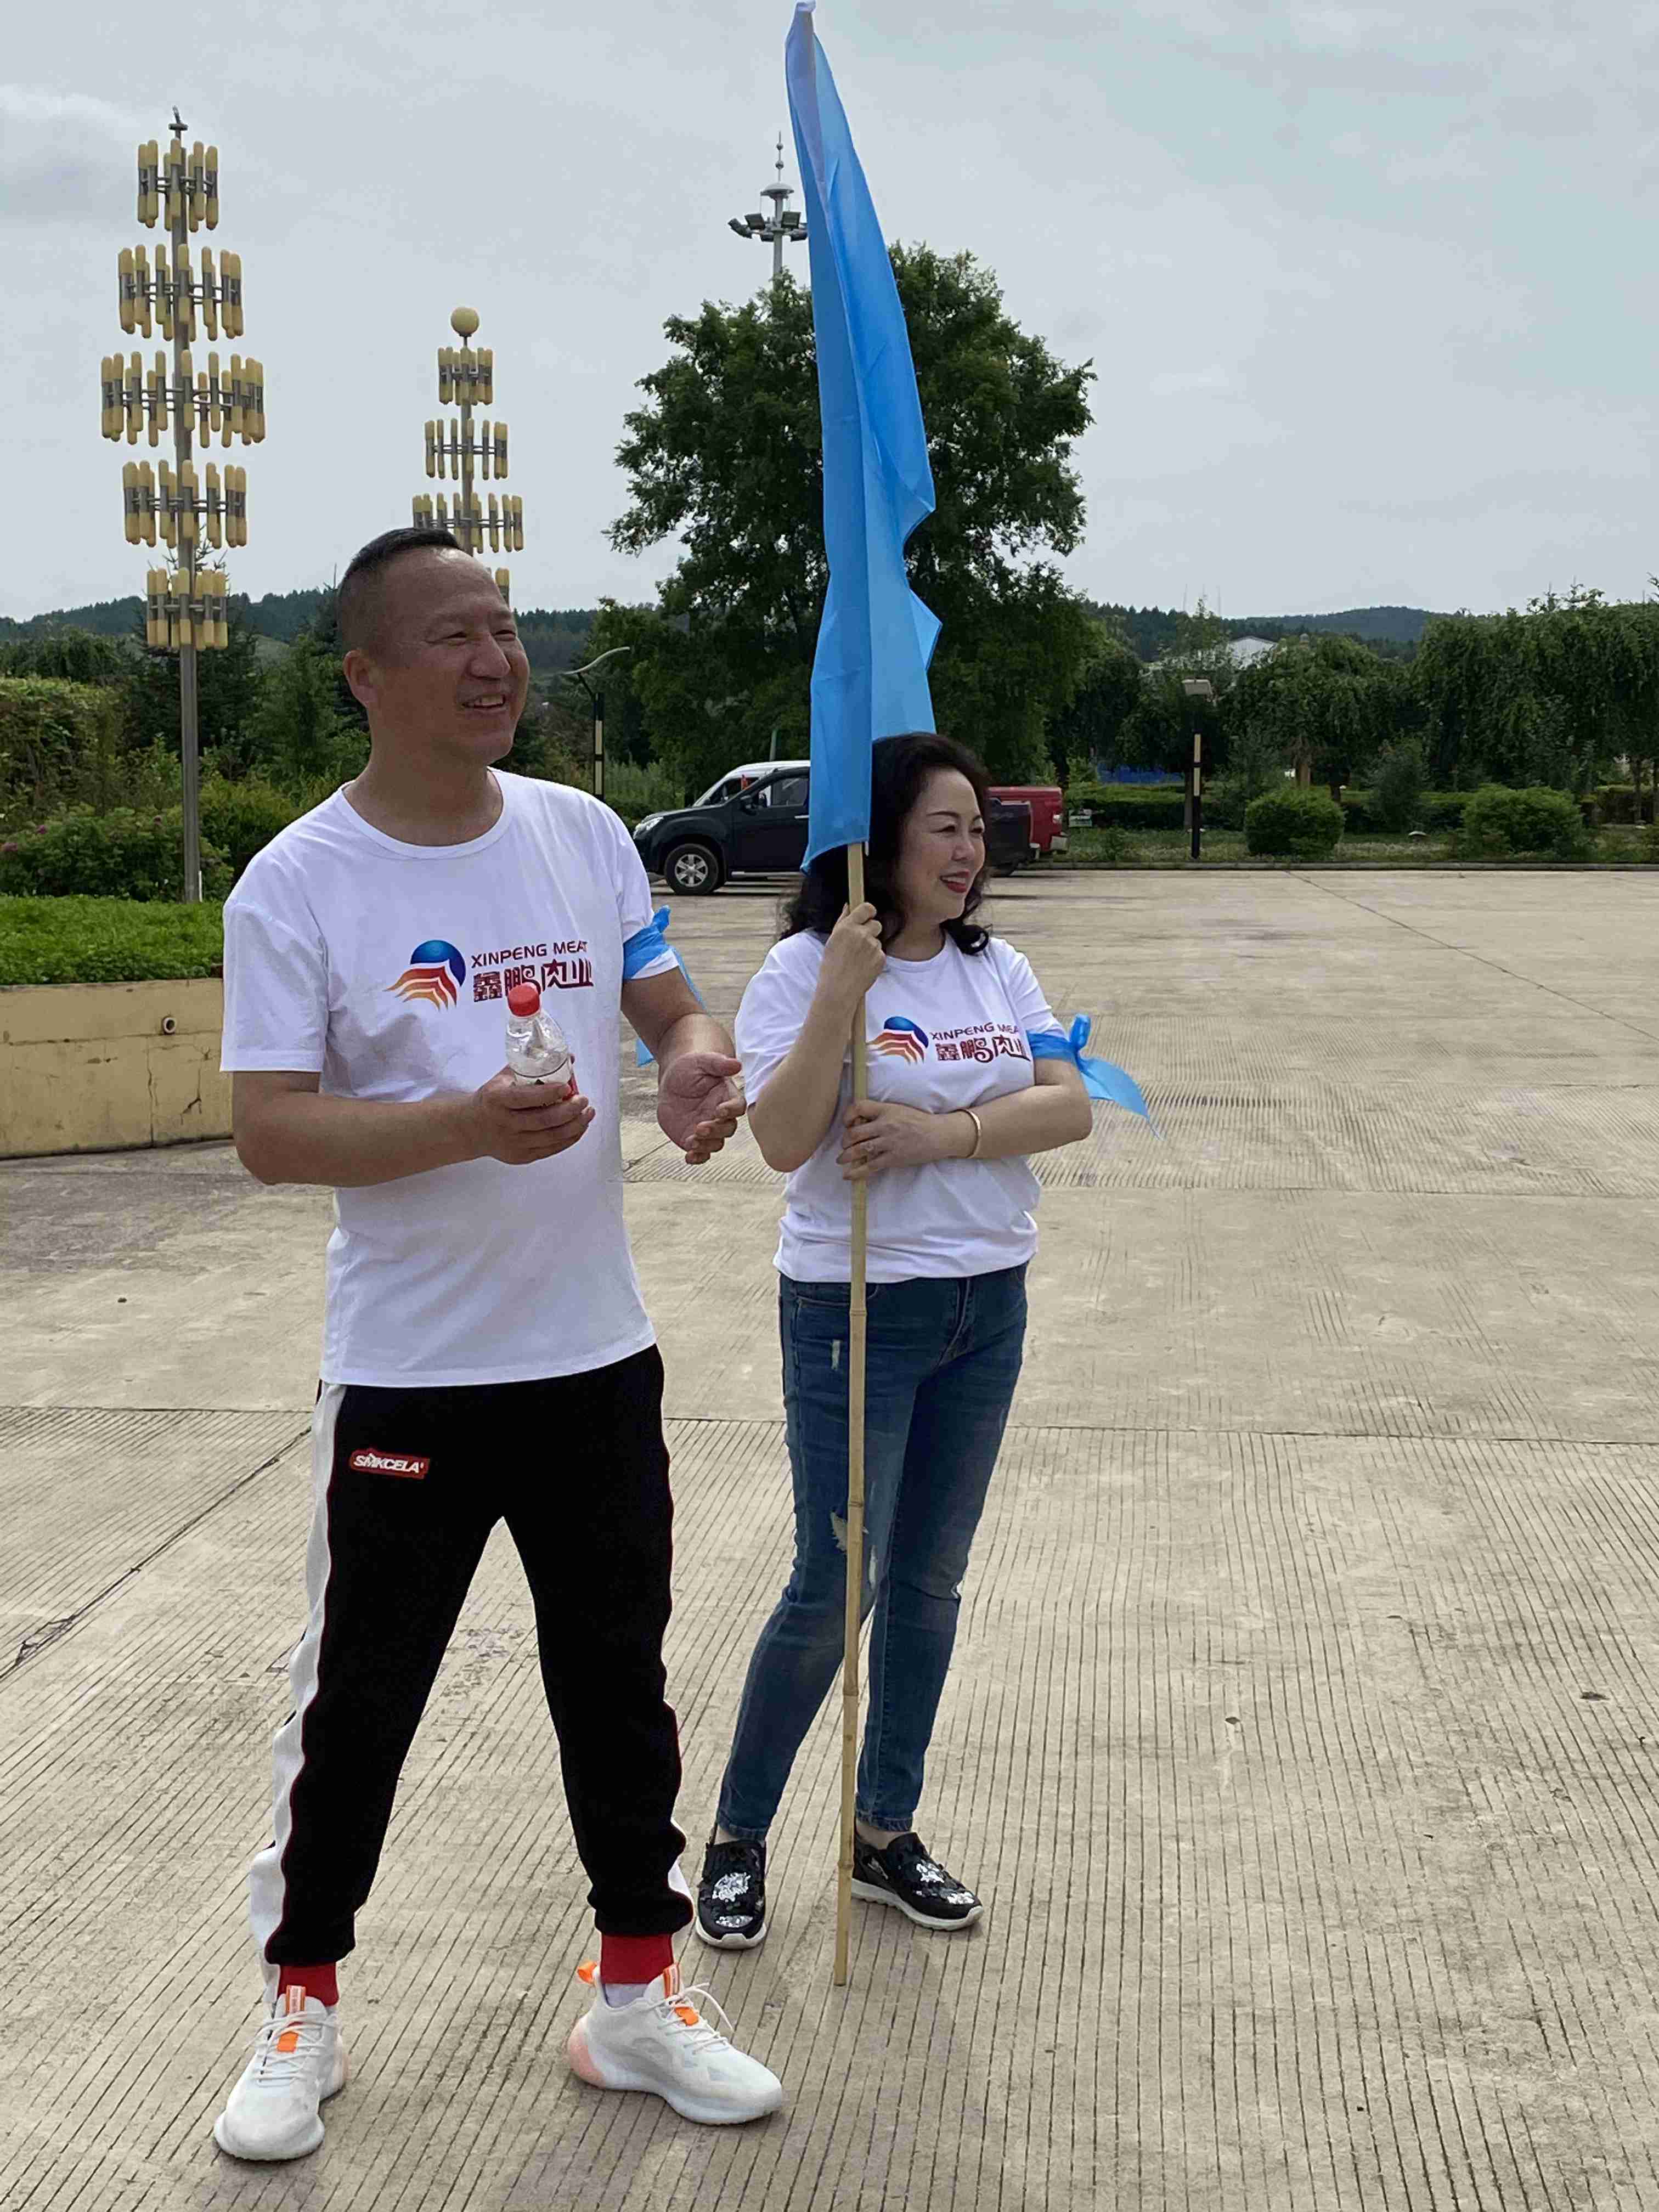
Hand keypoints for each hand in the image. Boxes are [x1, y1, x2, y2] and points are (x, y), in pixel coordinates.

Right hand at [468, 1064, 593, 1165]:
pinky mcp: (521, 1156)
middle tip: (584, 1100)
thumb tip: (569, 1058)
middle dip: (569, 1110)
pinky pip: (550, 1149)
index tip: (567, 1087)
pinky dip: (569, 1139)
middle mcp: (504, 1123)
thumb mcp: (505, 1078)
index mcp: (497, 1099)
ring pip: (551, 1137)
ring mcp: (513, 1143)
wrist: (473, 1127)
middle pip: (543, 1120)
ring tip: (588, 1113)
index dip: (549, 1093)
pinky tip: (579, 1127)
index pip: (525, 1097)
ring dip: (575, 1125)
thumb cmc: (493, 1099)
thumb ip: (534, 1067)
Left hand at [658, 1051, 746, 1163]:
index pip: (737, 1107)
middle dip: (715, 1131)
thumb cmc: (691, 1068)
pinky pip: (700, 1153)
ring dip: (706, 1146)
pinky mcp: (694, 1138)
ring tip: (692, 1141)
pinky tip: (689, 1156)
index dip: (731, 1111)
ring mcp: (709, 1129)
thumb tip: (736, 1063)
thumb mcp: (702, 1061)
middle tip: (700, 1127)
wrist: (672, 1080)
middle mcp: (721, 1116)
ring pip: (715, 1143)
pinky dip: (697, 1157)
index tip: (719, 1111)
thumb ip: (718, 1063)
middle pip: (727, 1129)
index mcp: (727, 1097)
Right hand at [817, 902, 884, 1007]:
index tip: (867, 915)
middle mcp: (861, 934)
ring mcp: (873, 947)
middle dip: (870, 931)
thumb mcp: (832, 940)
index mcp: (847, 927)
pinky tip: (863, 967)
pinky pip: (880, 953)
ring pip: (877, 941)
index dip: (869, 911)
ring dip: (870, 947)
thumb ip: (842, 921)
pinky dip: (874, 959)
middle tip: (860, 943)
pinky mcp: (881, 958)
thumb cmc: (831, 966)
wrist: (838, 990)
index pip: (867, 908)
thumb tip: (848, 906)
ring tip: (857, 960)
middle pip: (876, 924)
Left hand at [837, 1098, 965, 1180]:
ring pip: (859, 1149)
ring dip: (846, 1156)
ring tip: (841, 1160)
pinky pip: (870, 1166)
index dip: (848, 1115)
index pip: (859, 1107)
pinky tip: (848, 1175)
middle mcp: (885, 1125)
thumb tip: (860, 1122)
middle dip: (845, 1140)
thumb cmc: (919, 1122)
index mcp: (886, 1110)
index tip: (847, 1123)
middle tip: (845, 1145)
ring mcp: (889, 1142)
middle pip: (854, 1132)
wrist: (939, 1135)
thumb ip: (881, 1114)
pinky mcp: (893, 1158)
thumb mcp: (899, 1110)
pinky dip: (856, 1172)